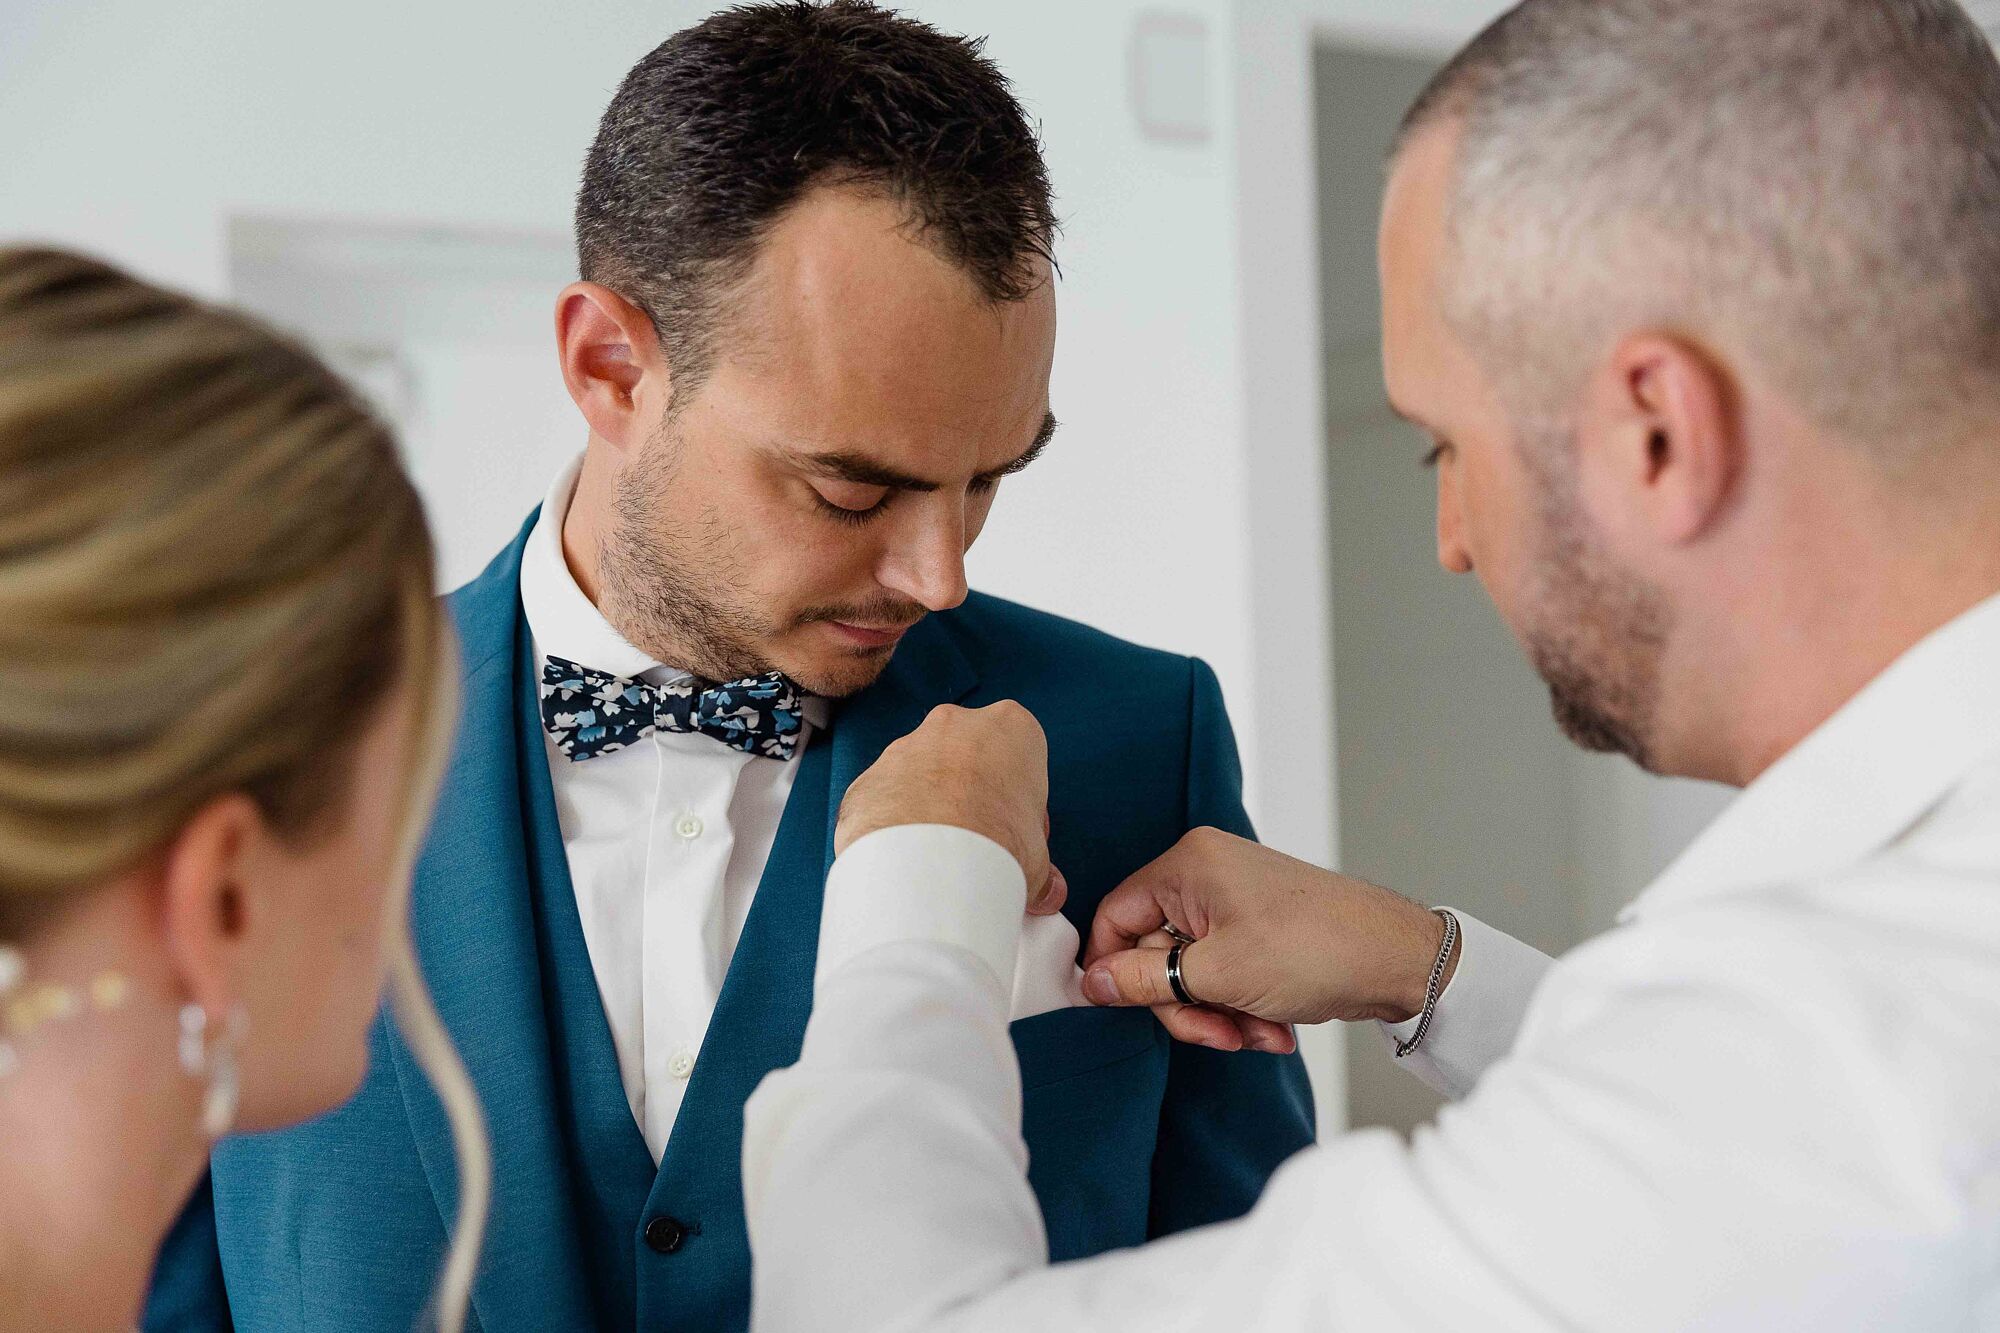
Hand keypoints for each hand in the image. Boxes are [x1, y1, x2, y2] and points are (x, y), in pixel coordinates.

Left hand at [834, 701, 1065, 914]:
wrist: (926, 866)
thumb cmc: (998, 847)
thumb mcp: (1038, 860)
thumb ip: (1042, 868)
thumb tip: (1048, 893)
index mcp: (1010, 728)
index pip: (1022, 757)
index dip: (1021, 800)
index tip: (1016, 834)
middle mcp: (955, 724)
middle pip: (969, 758)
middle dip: (973, 793)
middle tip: (978, 845)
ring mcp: (905, 746)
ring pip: (923, 775)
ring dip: (930, 806)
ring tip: (937, 858)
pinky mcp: (868, 778)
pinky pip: (886, 800)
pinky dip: (894, 824)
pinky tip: (904, 860)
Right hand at [1080, 828, 1455, 1052]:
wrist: (1398, 960)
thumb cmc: (1317, 949)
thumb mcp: (1218, 975)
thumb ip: (1146, 980)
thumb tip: (1093, 982)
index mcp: (1189, 866)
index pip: (1116, 915)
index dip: (1115, 967)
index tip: (1123, 1007)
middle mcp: (1208, 873)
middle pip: (1156, 951)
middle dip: (1187, 1003)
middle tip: (1217, 1032)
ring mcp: (1235, 900)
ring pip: (1193, 970)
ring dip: (1219, 1012)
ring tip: (1258, 1032)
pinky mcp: (1258, 927)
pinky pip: (1225, 971)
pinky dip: (1243, 1004)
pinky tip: (1273, 1026)